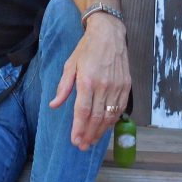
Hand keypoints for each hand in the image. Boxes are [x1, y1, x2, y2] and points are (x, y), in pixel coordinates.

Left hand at [50, 14, 130, 150]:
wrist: (109, 34)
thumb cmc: (86, 49)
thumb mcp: (70, 65)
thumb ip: (63, 87)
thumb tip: (54, 105)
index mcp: (87, 80)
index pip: (83, 111)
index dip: (79, 129)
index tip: (75, 141)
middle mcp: (104, 86)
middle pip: (96, 118)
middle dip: (89, 135)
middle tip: (82, 146)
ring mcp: (117, 86)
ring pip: (109, 116)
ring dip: (100, 132)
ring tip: (92, 141)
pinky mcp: (126, 86)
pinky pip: (120, 109)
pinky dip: (112, 121)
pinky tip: (105, 128)